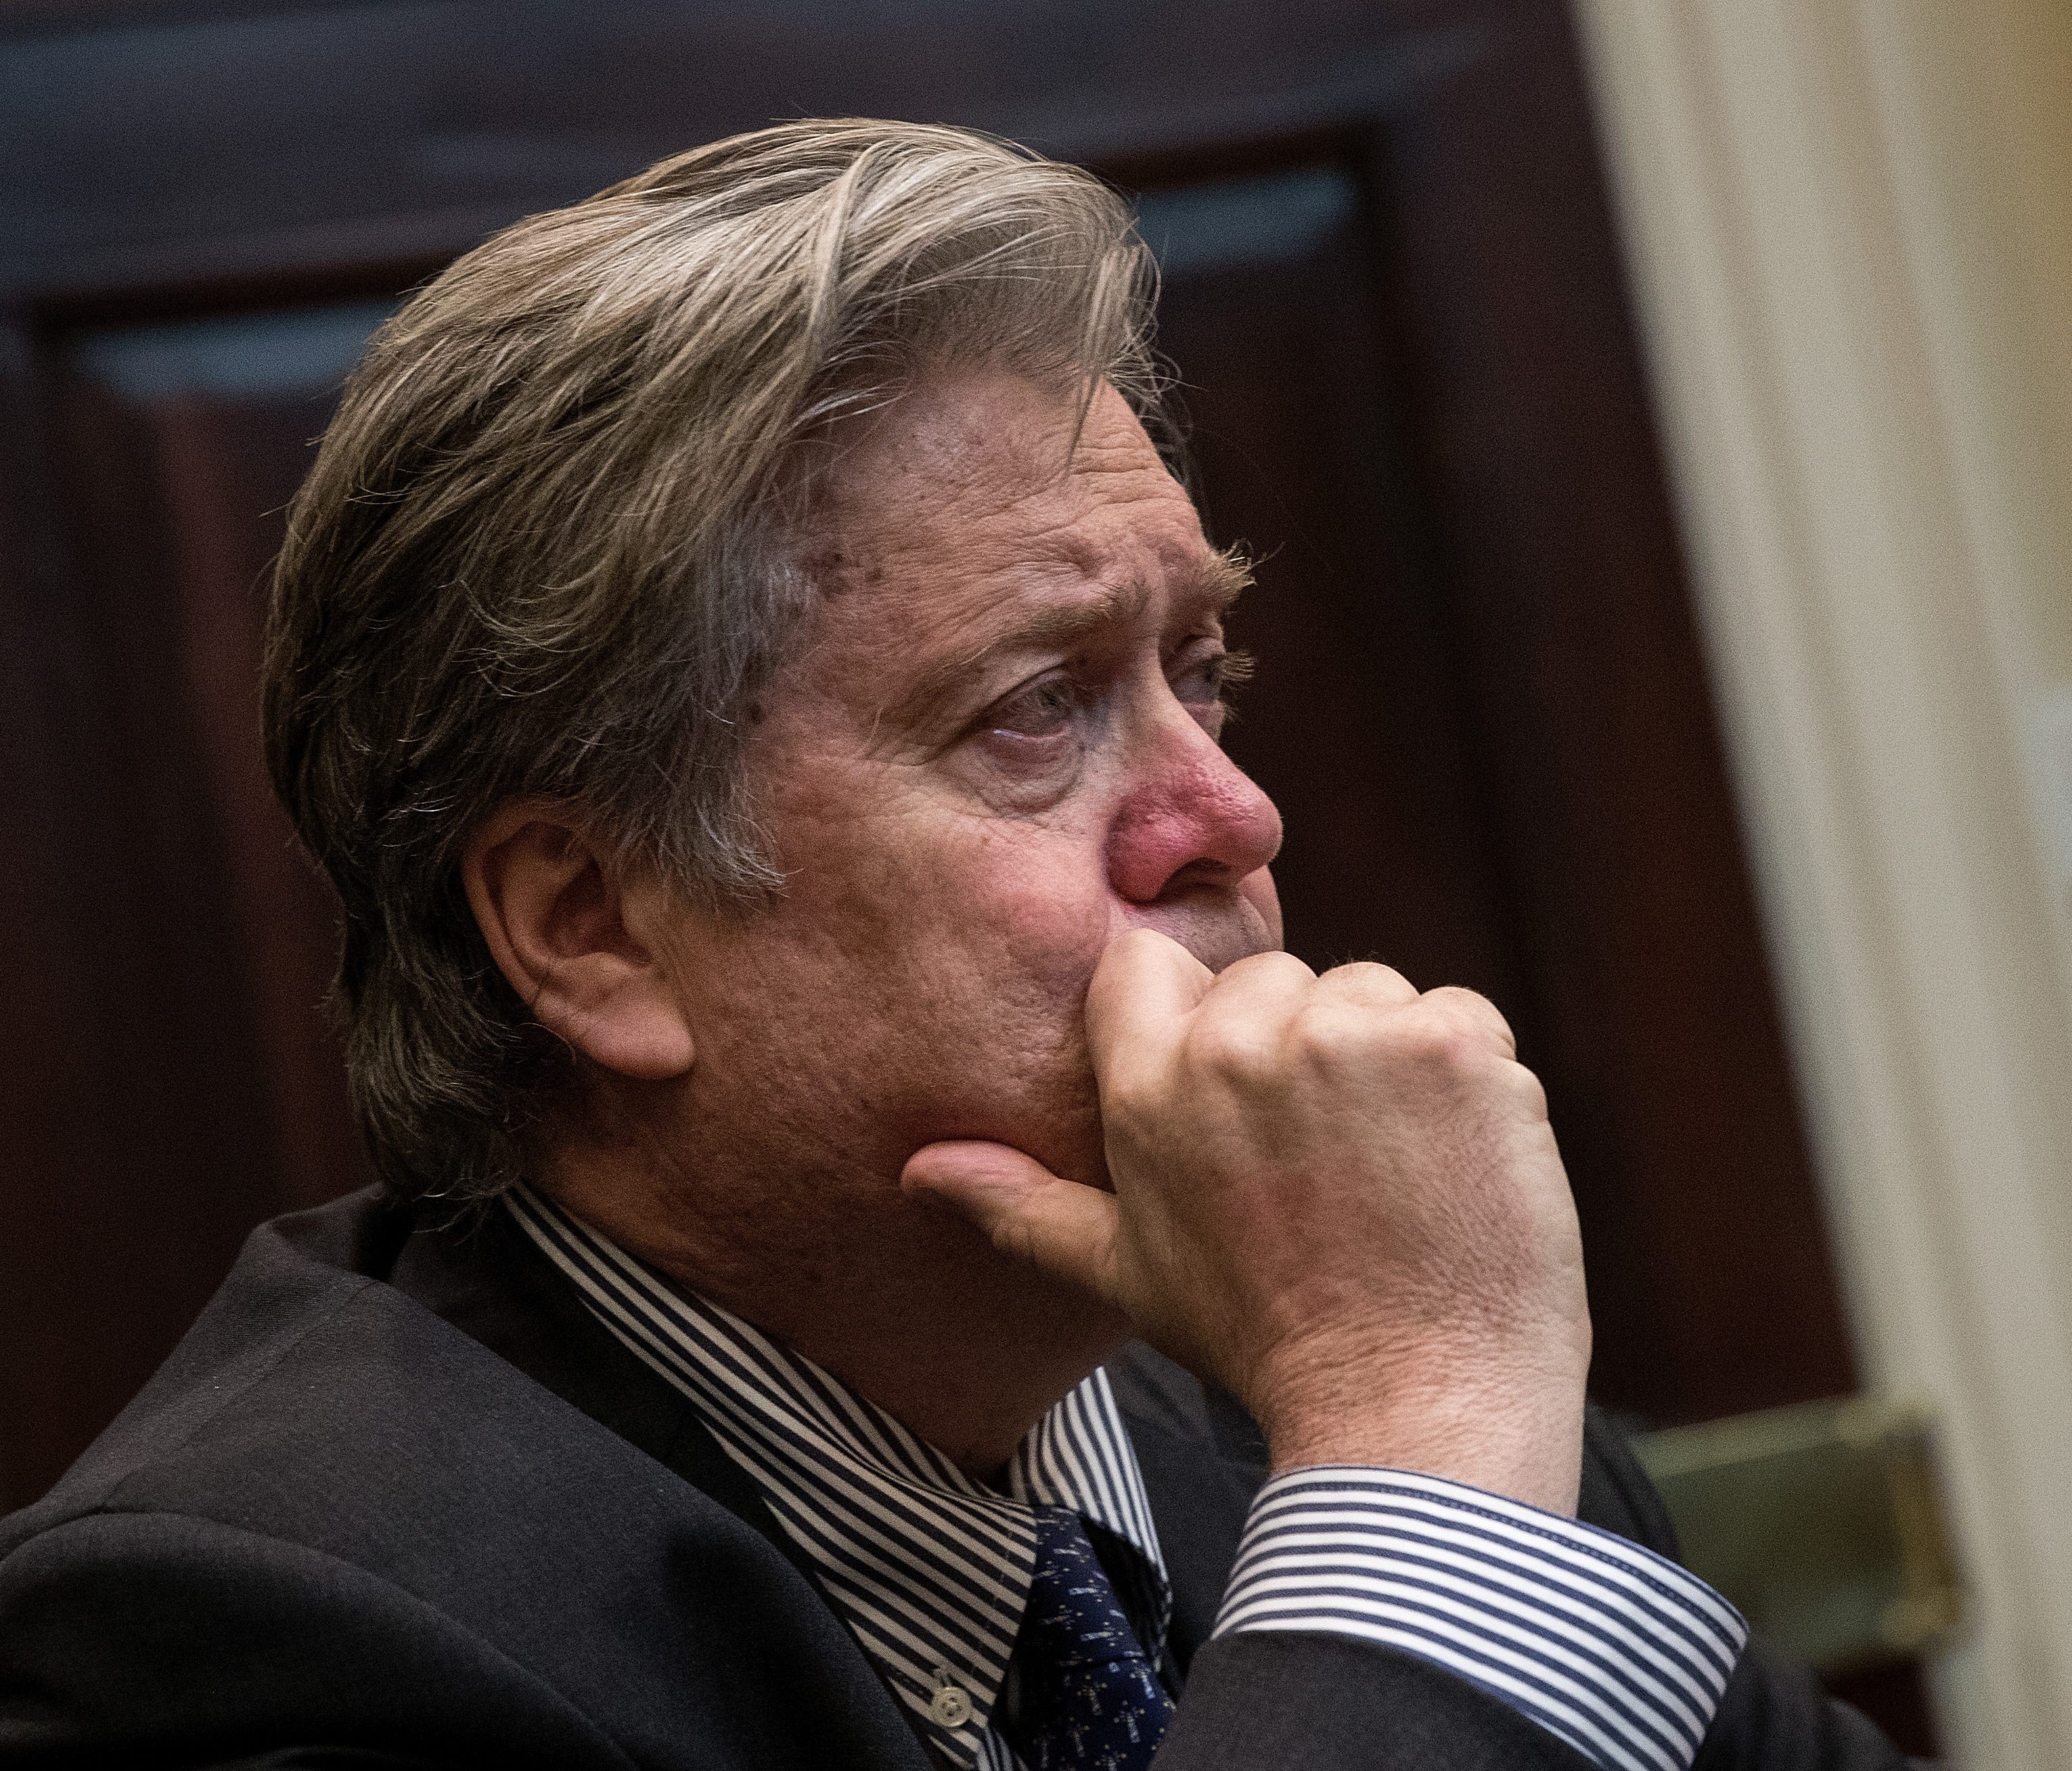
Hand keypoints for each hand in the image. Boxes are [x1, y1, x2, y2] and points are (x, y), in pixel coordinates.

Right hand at [902, 928, 1591, 1513]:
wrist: (1414, 1403)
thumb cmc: (1265, 1339)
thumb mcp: (1125, 1272)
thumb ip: (1021, 1206)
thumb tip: (922, 1171)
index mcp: (1150, 1088)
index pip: (1147, 963)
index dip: (1192, 1013)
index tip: (1231, 1084)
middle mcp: (1242, 1044)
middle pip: (1270, 979)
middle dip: (1298, 1048)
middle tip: (1321, 1162)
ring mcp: (1353, 1036)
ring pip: (1368, 991)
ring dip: (1386, 1058)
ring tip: (1387, 1168)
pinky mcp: (1452, 1043)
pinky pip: (1459, 1015)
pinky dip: (1466, 1077)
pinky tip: (1450, 1160)